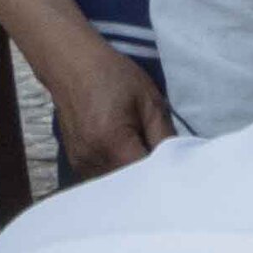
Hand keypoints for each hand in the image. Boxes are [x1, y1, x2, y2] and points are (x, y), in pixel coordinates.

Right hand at [40, 42, 176, 180]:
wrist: (71, 66)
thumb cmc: (114, 77)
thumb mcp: (150, 102)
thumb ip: (164, 136)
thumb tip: (180, 162)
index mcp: (112, 143)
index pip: (146, 177)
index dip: (165, 177)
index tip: (180, 172)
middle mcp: (92, 159)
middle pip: (129, 187)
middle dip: (150, 182)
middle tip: (168, 168)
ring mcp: (80, 164)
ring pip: (115, 187)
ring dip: (133, 181)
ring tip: (149, 162)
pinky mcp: (76, 163)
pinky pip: (103, 178)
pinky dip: (119, 175)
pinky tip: (130, 160)